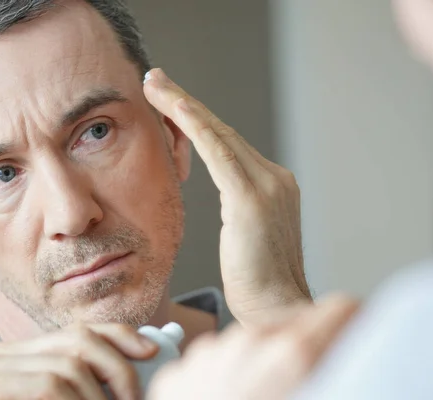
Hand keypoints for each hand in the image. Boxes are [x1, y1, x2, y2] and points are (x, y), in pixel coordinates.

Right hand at [0, 323, 157, 399]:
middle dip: (118, 369)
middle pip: (79, 339)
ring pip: (68, 367)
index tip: (152, 350)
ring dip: (98, 399)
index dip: (120, 335)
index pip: (79, 330)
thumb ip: (80, 389)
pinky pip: (49, 386)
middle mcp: (5, 353)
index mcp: (23, 355)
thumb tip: (134, 378)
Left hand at [143, 68, 310, 323]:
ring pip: (218, 133)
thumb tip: (227, 199)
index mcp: (272, 185)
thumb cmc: (256, 282)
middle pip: (222, 130)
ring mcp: (267, 184)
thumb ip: (238, 208)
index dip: (197, 120)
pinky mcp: (251, 199)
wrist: (278, 310)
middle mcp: (274, 177)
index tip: (171, 102)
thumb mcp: (246, 236)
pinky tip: (175, 107)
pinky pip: (218, 153)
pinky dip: (196, 127)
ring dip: (182, 105)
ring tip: (154, 84)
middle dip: (185, 102)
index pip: (227, 143)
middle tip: (155, 79)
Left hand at [147, 294, 358, 399]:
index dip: (354, 329)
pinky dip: (223, 381)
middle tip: (299, 390)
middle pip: (292, 328)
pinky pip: (212, 362)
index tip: (354, 346)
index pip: (340, 311)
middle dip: (303, 354)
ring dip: (260, 367)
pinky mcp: (176, 372)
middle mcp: (247, 343)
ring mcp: (206, 354)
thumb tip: (346, 373)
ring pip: (249, 345)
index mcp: (292, 357)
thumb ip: (331, 384)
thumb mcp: (314, 396)